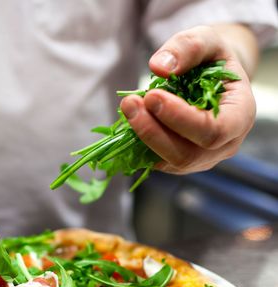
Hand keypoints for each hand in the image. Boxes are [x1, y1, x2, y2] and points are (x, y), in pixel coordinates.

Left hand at [120, 25, 255, 174]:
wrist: (210, 80)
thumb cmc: (212, 60)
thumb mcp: (207, 40)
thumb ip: (188, 47)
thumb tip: (159, 67)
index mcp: (240, 117)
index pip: (213, 132)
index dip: (180, 118)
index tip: (152, 96)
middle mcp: (223, 146)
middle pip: (186, 154)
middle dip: (153, 131)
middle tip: (130, 103)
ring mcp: (199, 160)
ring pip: (167, 162)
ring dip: (142, 136)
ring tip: (128, 106)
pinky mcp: (177, 163)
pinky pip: (155, 162)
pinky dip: (138, 143)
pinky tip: (131, 119)